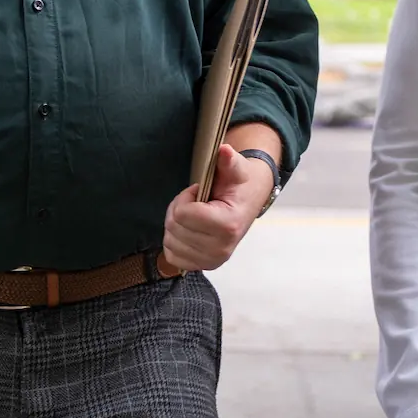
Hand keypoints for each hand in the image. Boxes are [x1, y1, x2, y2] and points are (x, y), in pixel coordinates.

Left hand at [161, 142, 274, 272]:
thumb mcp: (236, 169)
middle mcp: (221, 248)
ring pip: (170, 241)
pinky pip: (172, 257)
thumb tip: (223, 150)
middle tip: (194, 201)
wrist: (247, 203)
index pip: (183, 214)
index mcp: (228, 225)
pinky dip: (174, 241)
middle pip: (174, 227)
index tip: (199, 191)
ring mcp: (212, 261)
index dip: (186, 197)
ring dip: (175, 224)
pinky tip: (188, 230)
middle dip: (178, 209)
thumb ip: (228, 160)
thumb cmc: (238, 185)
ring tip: (192, 215)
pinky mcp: (204, 267)